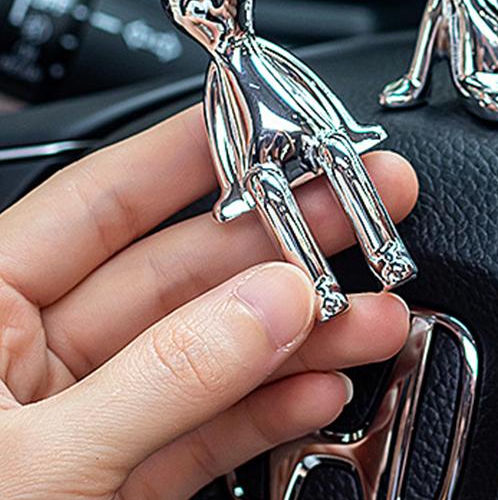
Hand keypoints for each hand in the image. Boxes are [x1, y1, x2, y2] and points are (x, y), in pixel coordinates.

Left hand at [0, 106, 418, 498]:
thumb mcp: (36, 467)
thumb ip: (164, 379)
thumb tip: (273, 306)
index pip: (102, 200)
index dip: (195, 154)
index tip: (274, 122)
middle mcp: (28, 356)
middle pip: (180, 271)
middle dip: (282, 244)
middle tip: (365, 208)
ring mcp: (82, 420)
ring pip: (209, 350)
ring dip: (298, 334)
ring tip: (374, 316)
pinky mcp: (115, 485)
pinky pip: (205, 429)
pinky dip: (267, 410)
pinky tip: (320, 388)